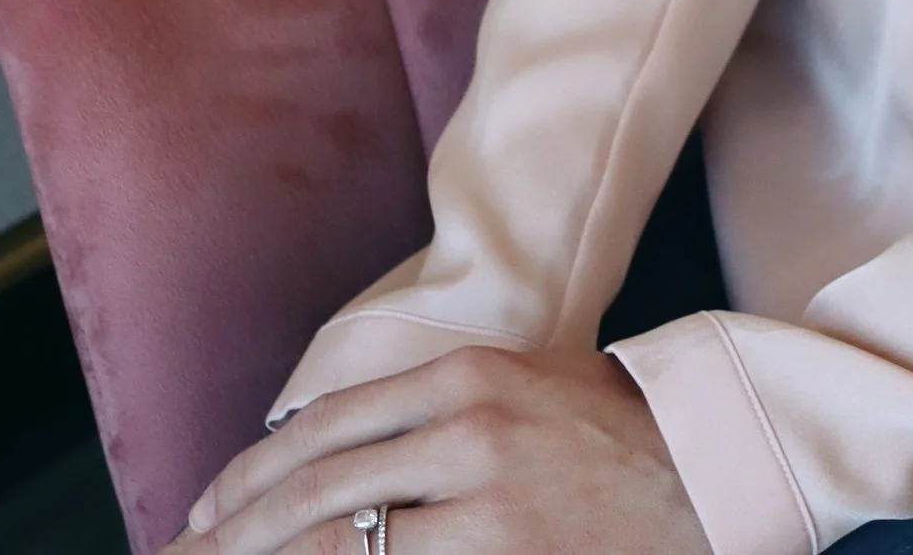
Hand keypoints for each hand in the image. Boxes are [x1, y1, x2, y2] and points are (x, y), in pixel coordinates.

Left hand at [166, 343, 712, 554]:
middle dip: (235, 536)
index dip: (252, 477)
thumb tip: (327, 451)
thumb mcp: (518, 386)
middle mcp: (468, 432)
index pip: (326, 428)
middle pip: (319, 491)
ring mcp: (487, 506)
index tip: (205, 514)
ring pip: (344, 546)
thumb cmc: (609, 431)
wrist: (707, 473)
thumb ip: (431, 411)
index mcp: (467, 375)